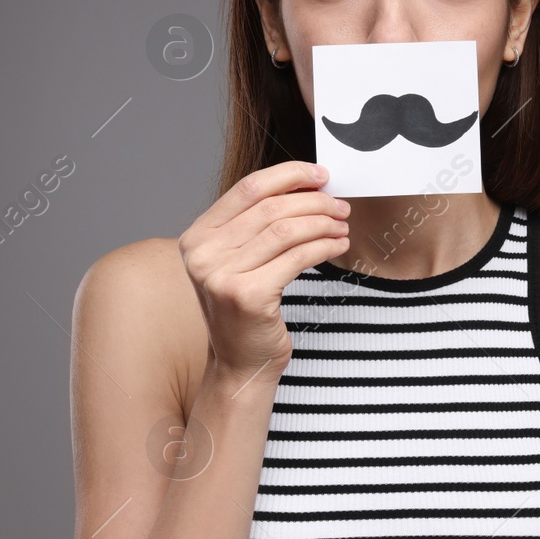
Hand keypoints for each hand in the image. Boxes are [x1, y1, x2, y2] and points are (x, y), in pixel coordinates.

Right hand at [178, 161, 350, 379]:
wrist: (240, 364)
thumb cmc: (246, 310)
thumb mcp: (239, 261)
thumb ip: (258, 224)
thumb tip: (307, 185)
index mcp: (197, 236)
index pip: (248, 188)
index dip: (289, 174)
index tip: (320, 174)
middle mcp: (202, 254)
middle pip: (271, 207)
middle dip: (314, 202)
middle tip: (340, 205)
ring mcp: (221, 276)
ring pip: (286, 230)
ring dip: (323, 223)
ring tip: (342, 224)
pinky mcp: (247, 296)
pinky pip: (297, 257)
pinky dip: (323, 246)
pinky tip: (338, 245)